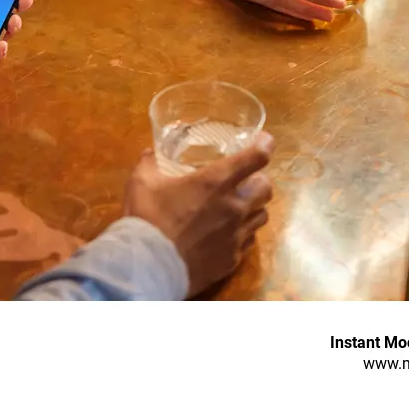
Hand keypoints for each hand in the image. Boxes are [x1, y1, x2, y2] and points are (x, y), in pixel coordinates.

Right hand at [123, 134, 275, 296]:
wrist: (148, 266)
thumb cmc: (147, 218)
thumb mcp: (141, 183)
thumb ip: (149, 163)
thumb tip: (150, 153)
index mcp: (215, 181)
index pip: (255, 158)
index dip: (265, 145)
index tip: (264, 141)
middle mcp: (234, 207)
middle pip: (267, 188)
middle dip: (259, 180)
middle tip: (244, 179)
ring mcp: (236, 235)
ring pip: (262, 216)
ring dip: (254, 207)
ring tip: (238, 206)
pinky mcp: (233, 260)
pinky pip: (248, 241)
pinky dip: (242, 232)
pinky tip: (226, 233)